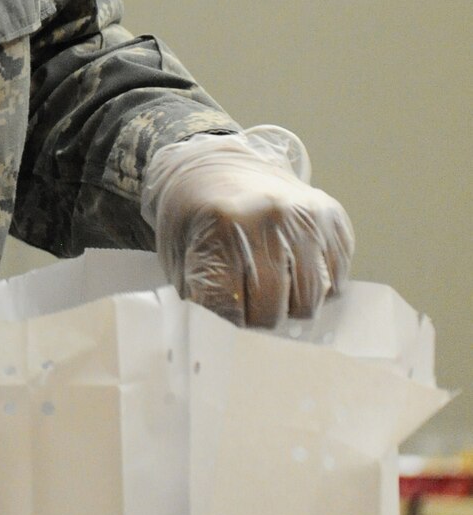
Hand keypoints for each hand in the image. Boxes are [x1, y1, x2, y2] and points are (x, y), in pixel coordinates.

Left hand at [141, 126, 353, 327]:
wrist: (215, 168)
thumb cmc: (194, 220)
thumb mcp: (179, 256)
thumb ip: (202, 299)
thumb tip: (228, 346)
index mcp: (223, 226)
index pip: (231, 308)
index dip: (226, 322)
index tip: (222, 316)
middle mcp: (270, 217)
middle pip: (275, 309)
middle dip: (259, 319)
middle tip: (247, 306)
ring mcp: (307, 215)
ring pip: (311, 299)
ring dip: (291, 307)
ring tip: (271, 291)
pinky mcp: (333, 217)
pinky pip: (336, 279)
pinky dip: (317, 288)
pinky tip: (294, 273)